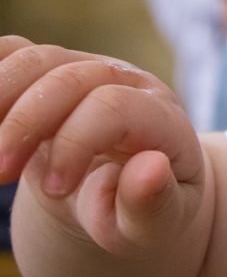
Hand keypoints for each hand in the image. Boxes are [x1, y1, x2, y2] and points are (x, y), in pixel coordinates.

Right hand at [0, 35, 204, 256]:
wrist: (125, 190)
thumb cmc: (140, 208)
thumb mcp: (156, 223)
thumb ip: (153, 203)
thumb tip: (149, 169)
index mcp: (161, 117)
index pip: (114, 107)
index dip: (75, 143)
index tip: (55, 191)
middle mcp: (126, 82)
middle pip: (71, 77)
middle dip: (25, 123)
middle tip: (1, 174)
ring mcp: (88, 69)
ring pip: (37, 59)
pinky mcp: (54, 72)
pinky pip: (17, 53)